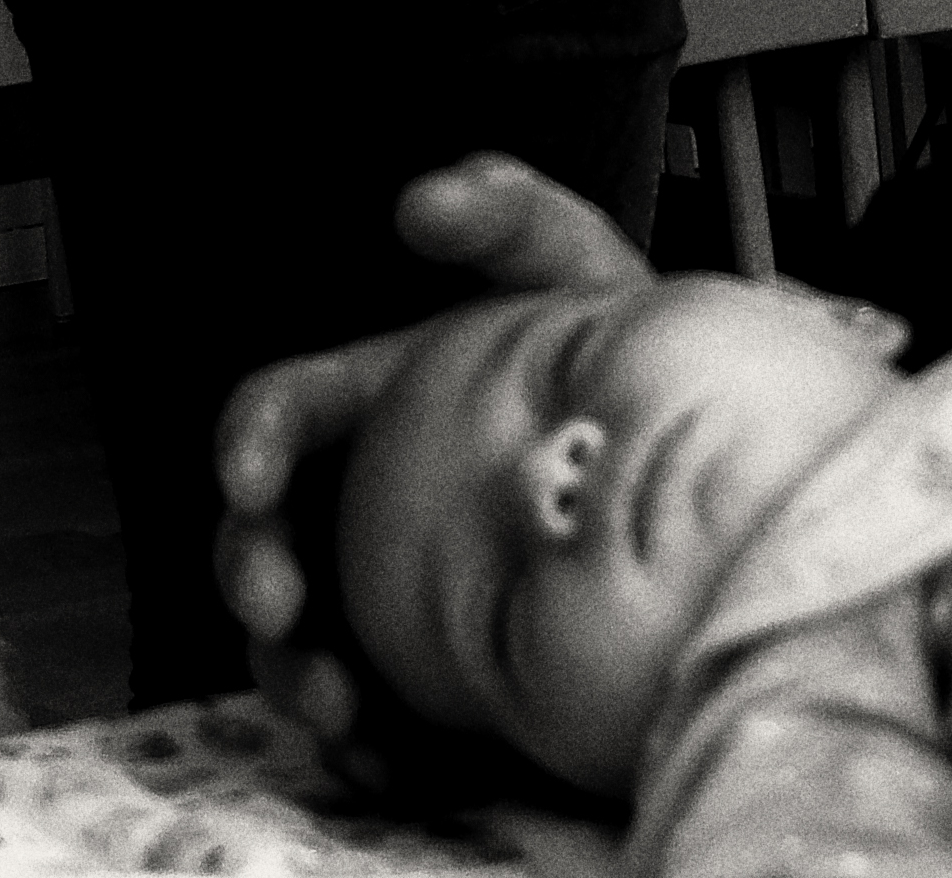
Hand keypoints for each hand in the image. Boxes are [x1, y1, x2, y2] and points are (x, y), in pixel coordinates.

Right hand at [213, 155, 650, 752]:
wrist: (700, 471)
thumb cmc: (617, 362)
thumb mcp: (577, 272)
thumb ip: (510, 214)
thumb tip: (424, 202)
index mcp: (372, 402)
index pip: (278, 416)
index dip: (251, 442)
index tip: (252, 473)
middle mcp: (359, 499)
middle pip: (263, 539)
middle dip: (252, 571)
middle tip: (278, 602)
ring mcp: (383, 587)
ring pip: (297, 638)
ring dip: (294, 669)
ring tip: (335, 698)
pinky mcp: (425, 668)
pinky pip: (368, 714)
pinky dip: (358, 736)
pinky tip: (379, 749)